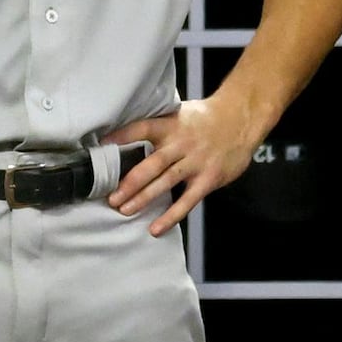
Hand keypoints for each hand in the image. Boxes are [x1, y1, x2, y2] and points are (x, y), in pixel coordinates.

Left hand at [104, 96, 261, 235]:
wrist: (240, 120)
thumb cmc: (203, 118)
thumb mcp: (178, 113)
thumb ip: (157, 127)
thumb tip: (127, 136)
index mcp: (169, 125)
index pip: (140, 129)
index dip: (120, 137)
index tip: (101, 147)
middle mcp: (180, 144)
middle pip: (150, 164)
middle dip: (129, 182)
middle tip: (111, 196)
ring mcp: (195, 163)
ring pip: (165, 183)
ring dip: (143, 198)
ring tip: (124, 210)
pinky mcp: (208, 179)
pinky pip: (187, 201)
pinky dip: (171, 216)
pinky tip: (156, 228)